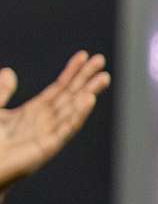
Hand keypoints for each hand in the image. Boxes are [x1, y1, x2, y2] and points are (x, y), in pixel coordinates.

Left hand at [0, 52, 109, 194]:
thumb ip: (1, 91)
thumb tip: (10, 71)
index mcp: (34, 112)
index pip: (59, 88)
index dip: (71, 72)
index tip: (84, 56)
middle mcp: (46, 122)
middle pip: (71, 96)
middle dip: (86, 78)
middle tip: (101, 61)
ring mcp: (49, 134)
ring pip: (73, 109)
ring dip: (88, 93)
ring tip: (103, 78)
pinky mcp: (47, 147)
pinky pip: (66, 127)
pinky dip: (78, 113)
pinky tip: (88, 99)